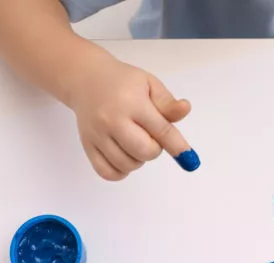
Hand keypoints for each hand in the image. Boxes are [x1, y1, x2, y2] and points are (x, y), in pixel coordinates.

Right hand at [67, 46, 196, 180]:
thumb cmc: (122, 82)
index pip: (160, 130)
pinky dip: (120, 171)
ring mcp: (97, 135)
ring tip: (134, 141)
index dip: (176, 145)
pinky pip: (108, 172)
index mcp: (131, 102)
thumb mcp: (149, 84)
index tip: (187, 157)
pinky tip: (124, 156)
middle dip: (154, 148)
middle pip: (144, 152)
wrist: (86, 79)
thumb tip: (185, 109)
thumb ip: (167, 103)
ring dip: (138, 159)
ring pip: (128, 165)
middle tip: (148, 135)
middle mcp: (112, 120)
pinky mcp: (87, 145)